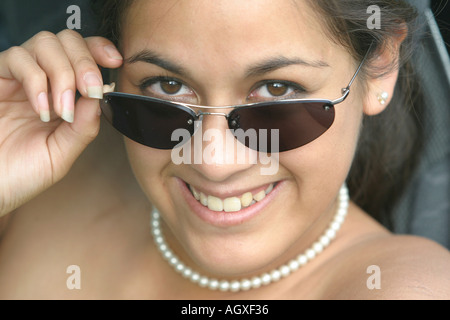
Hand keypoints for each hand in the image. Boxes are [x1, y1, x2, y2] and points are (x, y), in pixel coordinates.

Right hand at [0, 30, 122, 216]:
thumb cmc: (20, 173)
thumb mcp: (62, 154)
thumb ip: (84, 127)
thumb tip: (103, 95)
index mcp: (62, 96)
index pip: (84, 55)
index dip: (100, 49)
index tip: (116, 61)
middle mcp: (42, 81)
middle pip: (68, 41)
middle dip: (85, 62)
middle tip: (89, 90)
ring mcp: (18, 78)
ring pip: (46, 43)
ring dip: (63, 73)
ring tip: (62, 109)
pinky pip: (18, 58)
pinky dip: (36, 81)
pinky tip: (41, 110)